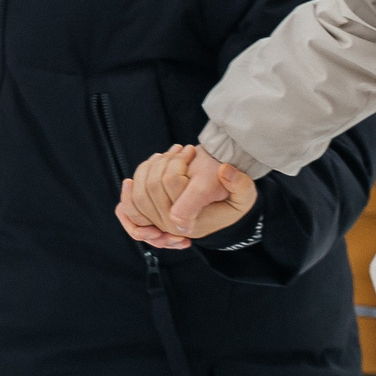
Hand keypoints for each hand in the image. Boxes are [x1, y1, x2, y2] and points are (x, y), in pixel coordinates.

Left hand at [116, 145, 255, 249]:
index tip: (188, 150)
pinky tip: (154, 162)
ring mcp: (158, 221)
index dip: (176, 163)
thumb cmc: (234, 196)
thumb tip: (223, 171)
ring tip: (170, 155)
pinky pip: (130, 202)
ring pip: (138, 190)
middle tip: (183, 149)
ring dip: (151, 166)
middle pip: (151, 186)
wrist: (224, 202)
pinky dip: (137, 178)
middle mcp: (171, 226)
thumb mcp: (244, 193)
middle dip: (165, 162)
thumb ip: (238, 183)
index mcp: (191, 222)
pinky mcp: (150, 215)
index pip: (171, 182)